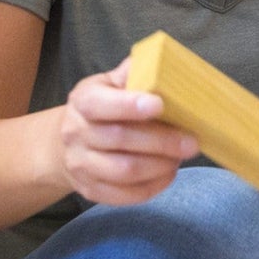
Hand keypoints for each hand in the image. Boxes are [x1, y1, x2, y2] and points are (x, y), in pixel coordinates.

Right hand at [58, 59, 196, 207]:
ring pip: (124, 171)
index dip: (130, 105)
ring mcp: (81, 165)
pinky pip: (123, 195)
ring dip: (159, 166)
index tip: (160, 104)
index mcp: (83, 100)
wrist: (66, 144)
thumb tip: (164, 62)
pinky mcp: (90, 190)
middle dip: (162, 141)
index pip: (101, 104)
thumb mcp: (110, 83)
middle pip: (120, 140)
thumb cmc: (102, 107)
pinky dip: (152, 187)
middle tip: (192, 142)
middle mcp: (76, 133)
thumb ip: (134, 73)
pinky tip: (168, 174)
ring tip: (180, 158)